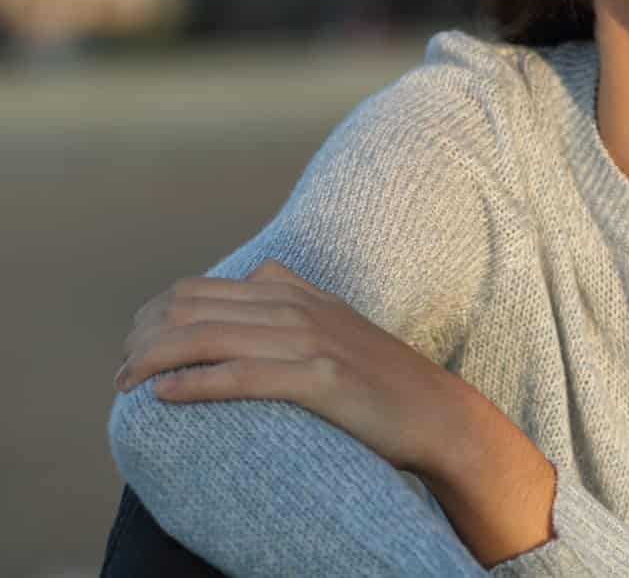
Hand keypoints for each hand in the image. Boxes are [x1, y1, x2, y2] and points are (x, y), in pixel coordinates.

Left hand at [113, 259, 460, 475]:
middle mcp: (298, 307)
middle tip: (120, 374)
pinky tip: (164, 396)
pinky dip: (195, 383)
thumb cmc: (378, 379)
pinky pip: (241, 376)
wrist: (435, 411)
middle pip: (192, 309)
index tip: (133, 349)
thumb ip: (289, 305)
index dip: (152, 317)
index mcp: (295, 291)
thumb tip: (244, 293)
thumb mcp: (332, 324)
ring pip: (208, 338)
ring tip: (126, 386)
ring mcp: (310, 340)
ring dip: (153, 361)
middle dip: (142, 339)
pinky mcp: (320, 379)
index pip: (198, 289)